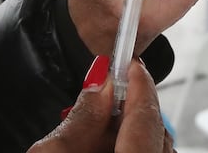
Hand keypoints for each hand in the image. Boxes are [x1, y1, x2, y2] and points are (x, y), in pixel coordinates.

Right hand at [27, 59, 172, 152]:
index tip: (130, 63)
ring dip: (128, 128)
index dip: (138, 84)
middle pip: (154, 130)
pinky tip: (102, 144)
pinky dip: (127, 145)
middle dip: (131, 106)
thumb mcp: (53, 152)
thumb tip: (99, 82)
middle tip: (108, 90)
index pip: (146, 116)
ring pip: (152, 147)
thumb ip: (81, 116)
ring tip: (99, 122)